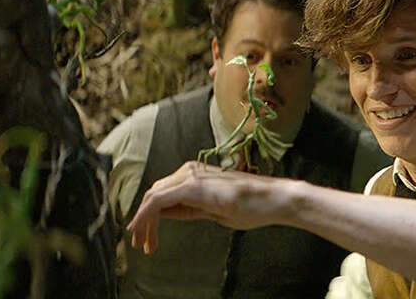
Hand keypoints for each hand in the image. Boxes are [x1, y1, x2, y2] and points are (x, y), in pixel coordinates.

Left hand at [126, 161, 292, 253]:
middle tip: (142, 244)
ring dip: (143, 221)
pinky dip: (146, 216)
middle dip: (144, 220)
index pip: (164, 194)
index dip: (150, 216)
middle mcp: (191, 170)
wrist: (273, 200)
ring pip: (153, 196)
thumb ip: (190, 208)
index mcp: (197, 175)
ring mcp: (191, 175)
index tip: (147, 238)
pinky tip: (143, 231)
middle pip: (155, 194)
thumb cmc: (252, 206)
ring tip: (142, 244)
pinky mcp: (191, 185)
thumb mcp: (214, 210)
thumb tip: (166, 213)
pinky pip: (158, 200)